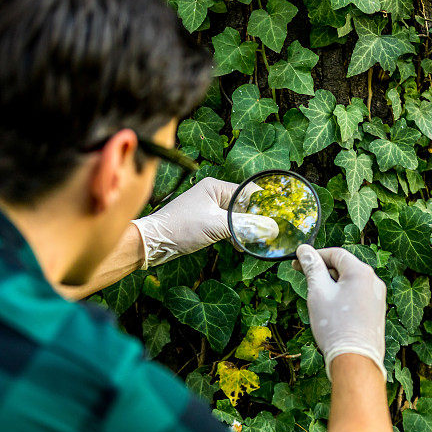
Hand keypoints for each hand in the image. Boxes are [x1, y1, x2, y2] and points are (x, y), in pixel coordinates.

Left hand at [133, 177, 277, 268]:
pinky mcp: (206, 221)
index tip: (278, 217)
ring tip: (257, 241)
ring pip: (237, 217)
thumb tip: (271, 228)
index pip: (249, 192)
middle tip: (271, 232)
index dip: (264, 205)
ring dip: (245, 228)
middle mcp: (213, 193)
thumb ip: (244, 226)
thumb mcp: (216, 226)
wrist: (153, 243)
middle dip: (256, 219)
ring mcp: (209, 207)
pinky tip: (241, 245)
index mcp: (215, 186)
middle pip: (244, 204)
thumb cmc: (180, 228)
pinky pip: (227, 225)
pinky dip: (235, 234)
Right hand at [293, 245, 386, 381]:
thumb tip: (305, 250)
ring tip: (315, 297)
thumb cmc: (335, 325)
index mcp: (361, 272)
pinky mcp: (377, 312)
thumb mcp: (318, 292)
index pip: (335, 254)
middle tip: (302, 277)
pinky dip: (342, 296)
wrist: (355, 360)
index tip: (297, 262)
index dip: (314, 255)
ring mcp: (377, 297)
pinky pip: (357, 295)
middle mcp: (374, 281)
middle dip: (322, 270)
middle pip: (344, 267)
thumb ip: (312, 268)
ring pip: (350, 282)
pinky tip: (330, 310)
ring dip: (331, 284)